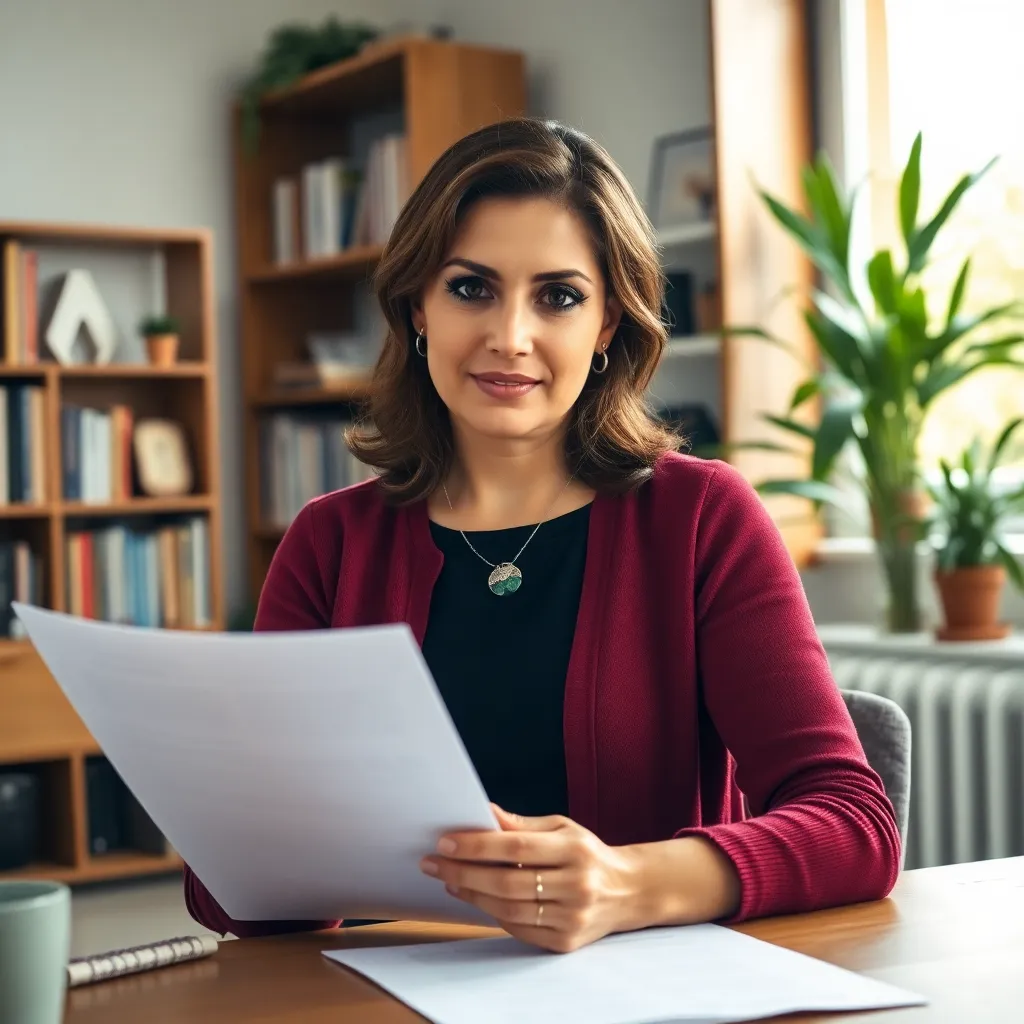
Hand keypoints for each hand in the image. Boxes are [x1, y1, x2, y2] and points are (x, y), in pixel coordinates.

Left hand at [420, 805, 642, 952]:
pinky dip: (493, 914)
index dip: (477, 845)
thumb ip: (522, 825)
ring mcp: (572, 917)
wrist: (629, 891)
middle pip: (507, 882)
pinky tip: (477, 899)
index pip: (516, 847)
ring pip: (508, 910)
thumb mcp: (563, 828)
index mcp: (574, 849)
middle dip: (463, 872)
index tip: (446, 842)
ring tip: (450, 880)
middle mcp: (576, 884)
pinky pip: (519, 929)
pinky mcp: (566, 941)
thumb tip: (485, 813)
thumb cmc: (588, 853)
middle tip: (434, 863)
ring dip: (472, 895)